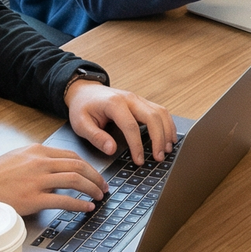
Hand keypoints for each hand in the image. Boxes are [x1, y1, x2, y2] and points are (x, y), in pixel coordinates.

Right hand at [0, 144, 106, 214]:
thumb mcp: (18, 157)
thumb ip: (39, 160)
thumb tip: (58, 169)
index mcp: (37, 151)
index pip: (71, 155)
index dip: (88, 166)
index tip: (95, 174)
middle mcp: (39, 163)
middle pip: (78, 166)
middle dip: (95, 177)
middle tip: (104, 186)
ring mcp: (36, 180)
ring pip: (74, 180)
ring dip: (91, 188)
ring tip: (99, 196)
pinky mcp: (33, 198)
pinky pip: (63, 200)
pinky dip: (79, 204)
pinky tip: (86, 207)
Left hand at [63, 80, 177, 165]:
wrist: (85, 90)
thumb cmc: (83, 107)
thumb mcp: (81, 123)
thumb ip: (96, 137)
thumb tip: (111, 149)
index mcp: (114, 104)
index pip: (131, 126)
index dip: (137, 145)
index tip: (139, 160)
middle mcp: (130, 99)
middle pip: (152, 117)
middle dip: (159, 139)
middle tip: (159, 157)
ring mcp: (138, 99)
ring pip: (161, 112)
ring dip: (167, 131)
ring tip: (168, 149)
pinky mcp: (142, 102)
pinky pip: (160, 111)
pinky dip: (168, 124)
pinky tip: (169, 137)